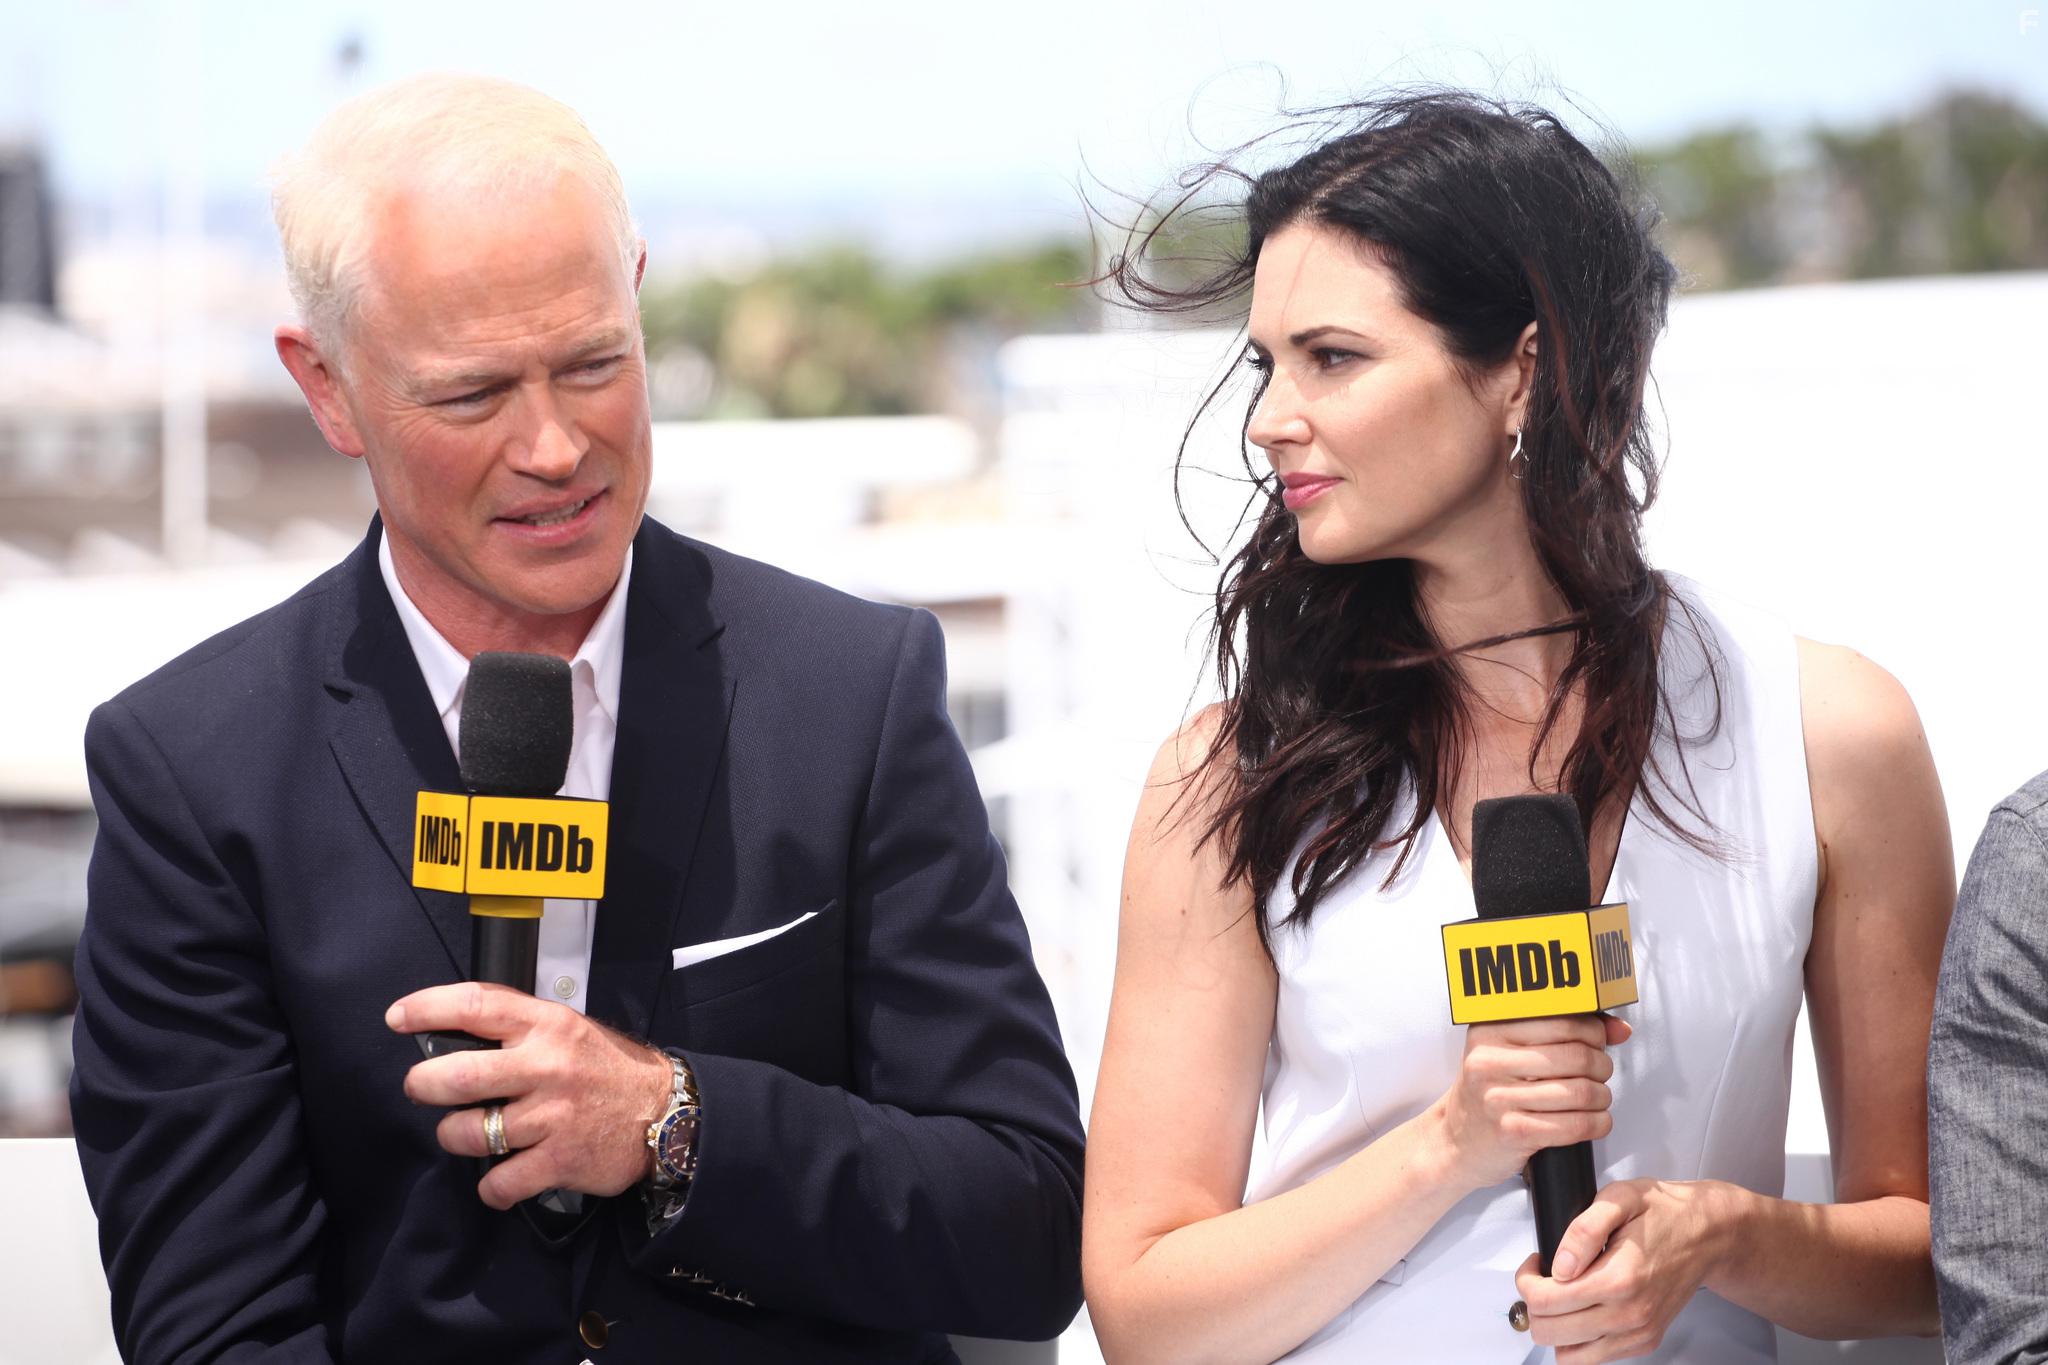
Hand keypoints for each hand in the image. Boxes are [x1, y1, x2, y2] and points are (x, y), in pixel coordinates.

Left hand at [386, 983, 673, 1209]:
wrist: (665, 1112)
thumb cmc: (604, 1068)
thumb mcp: (567, 1028)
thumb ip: (517, 1028)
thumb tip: (449, 1030)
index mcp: (546, 1025)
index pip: (475, 1004)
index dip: (426, 1008)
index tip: (397, 1018)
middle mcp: (546, 1066)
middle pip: (457, 1075)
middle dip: (423, 1085)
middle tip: (422, 1090)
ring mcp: (552, 1115)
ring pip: (469, 1133)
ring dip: (455, 1137)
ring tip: (468, 1133)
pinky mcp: (560, 1160)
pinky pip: (499, 1182)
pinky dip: (491, 1187)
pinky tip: (500, 1179)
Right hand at [1434, 1014, 1630, 1190]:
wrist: (1454, 1141)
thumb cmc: (1489, 1093)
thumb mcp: (1511, 1052)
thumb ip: (1563, 1032)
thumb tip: (1619, 1029)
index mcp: (1490, 1030)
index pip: (1563, 1020)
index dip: (1593, 1032)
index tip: (1596, 1043)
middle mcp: (1489, 1061)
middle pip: (1577, 1056)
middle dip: (1602, 1066)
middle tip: (1599, 1073)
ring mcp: (1498, 1098)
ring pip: (1581, 1092)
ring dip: (1602, 1098)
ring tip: (1597, 1099)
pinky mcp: (1512, 1132)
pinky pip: (1575, 1126)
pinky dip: (1597, 1124)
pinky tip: (1595, 1121)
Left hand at [1515, 1178, 1731, 1362]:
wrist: (1708, 1235)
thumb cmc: (1665, 1214)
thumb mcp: (1620, 1198)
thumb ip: (1584, 1229)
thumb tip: (1558, 1264)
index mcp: (1618, 1279)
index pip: (1544, 1302)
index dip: (1526, 1280)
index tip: (1534, 1263)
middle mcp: (1629, 1315)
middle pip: (1549, 1333)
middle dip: (1535, 1305)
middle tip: (1543, 1279)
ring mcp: (1638, 1333)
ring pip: (1569, 1357)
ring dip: (1555, 1328)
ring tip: (1561, 1297)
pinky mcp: (1645, 1342)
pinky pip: (1595, 1359)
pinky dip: (1579, 1341)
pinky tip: (1582, 1310)